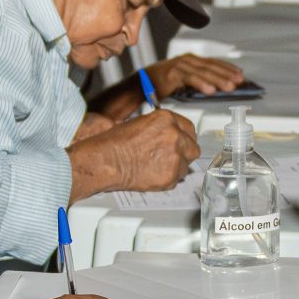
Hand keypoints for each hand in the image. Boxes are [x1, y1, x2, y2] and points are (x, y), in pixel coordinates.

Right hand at [79, 108, 199, 191]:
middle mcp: (174, 136)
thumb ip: (161, 128)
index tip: (182, 142)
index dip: (184, 137)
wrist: (106, 161)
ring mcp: (175, 157)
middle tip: (171, 157)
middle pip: (193, 147)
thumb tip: (169, 134)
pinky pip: (177, 179)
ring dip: (177, 167)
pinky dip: (168, 179)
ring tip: (158, 166)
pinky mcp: (170, 175)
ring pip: (187, 165)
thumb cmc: (114, 144)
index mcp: (166, 119)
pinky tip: (154, 174)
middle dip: (184, 153)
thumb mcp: (140, 124)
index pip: (189, 128)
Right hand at [151, 53, 246, 95]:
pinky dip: (202, 84)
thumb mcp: (184, 81)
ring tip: (230, 87)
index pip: (213, 62)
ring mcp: (180, 65)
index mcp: (191, 60)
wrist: (140, 84)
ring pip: (203, 72)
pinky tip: (210, 90)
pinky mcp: (172, 73)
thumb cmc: (162, 84)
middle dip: (227, 74)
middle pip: (211, 67)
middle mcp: (187, 60)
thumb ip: (198, 82)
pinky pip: (190, 79)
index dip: (228, 68)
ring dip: (218, 80)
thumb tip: (216, 88)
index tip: (240, 74)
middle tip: (240, 81)